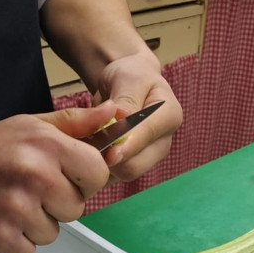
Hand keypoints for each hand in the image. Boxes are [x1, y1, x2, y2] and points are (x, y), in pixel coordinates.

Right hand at [0, 103, 116, 252]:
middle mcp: (34, 175)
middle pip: (75, 208)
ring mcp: (16, 209)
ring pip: (52, 233)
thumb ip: (74, 124)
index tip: (61, 178)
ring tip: (6, 205)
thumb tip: (117, 113)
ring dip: (33, 225)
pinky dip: (13, 242)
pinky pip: (28, 251)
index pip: (97, 174)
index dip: (82, 180)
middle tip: (25, 190)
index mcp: (46, 144)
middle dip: (55, 204)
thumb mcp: (28, 126)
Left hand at [95, 50, 182, 182]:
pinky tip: (87, 150)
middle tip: (85, 142)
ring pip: (121, 174)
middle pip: (135, 166)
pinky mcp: (131, 166)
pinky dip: (97, 167)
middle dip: (109, 157)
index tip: (107, 152)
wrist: (127, 83)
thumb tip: (120, 121)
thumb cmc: (130, 76)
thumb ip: (126, 100)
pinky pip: (112, 176)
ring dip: (100, 163)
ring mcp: (147, 158)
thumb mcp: (128, 78)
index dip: (125, 145)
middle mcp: (162, 143)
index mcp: (168, 116)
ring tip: (85, 142)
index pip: (147, 137)